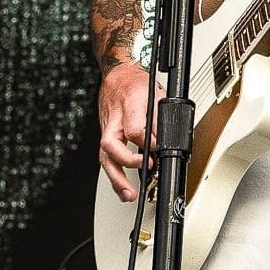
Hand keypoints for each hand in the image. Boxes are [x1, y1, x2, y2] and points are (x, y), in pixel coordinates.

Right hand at [98, 61, 161, 201]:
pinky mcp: (106, 135)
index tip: (157, 151)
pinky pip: (107, 156)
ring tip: (128, 194)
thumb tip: (164, 138)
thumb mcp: (155, 91)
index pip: (134, 130)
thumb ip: (158, 116)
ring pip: (105, 156)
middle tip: (140, 175)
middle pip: (110, 146)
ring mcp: (107, 128)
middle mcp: (114, 120)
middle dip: (125, 165)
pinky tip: (122, 186)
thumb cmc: (135, 82)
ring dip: (116, 178)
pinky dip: (114, 173)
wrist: (117, 75)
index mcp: (128, 105)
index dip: (147, 143)